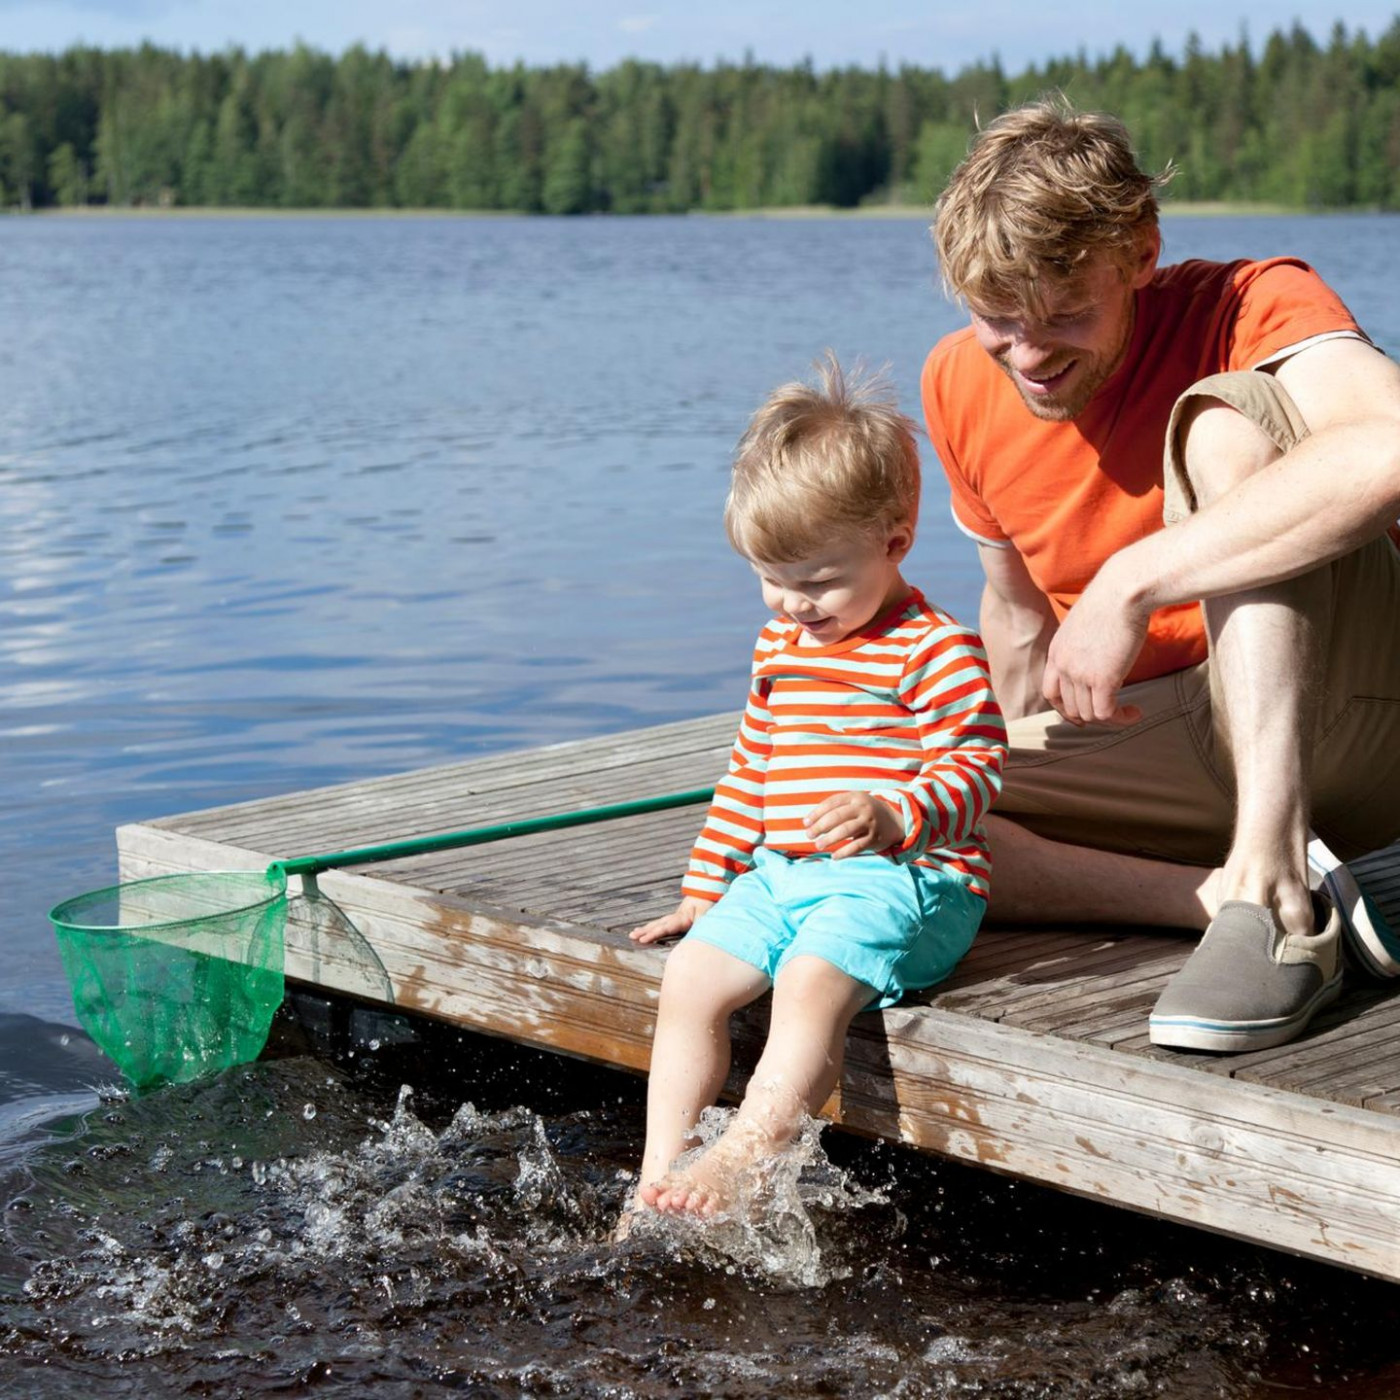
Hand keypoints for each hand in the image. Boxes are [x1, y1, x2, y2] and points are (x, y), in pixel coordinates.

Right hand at [630, 896, 709, 944]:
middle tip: (631, 936)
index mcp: (681, 918)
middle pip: (657, 925)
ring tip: (633, 933)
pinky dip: (653, 927)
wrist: (708, 891)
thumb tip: (697, 933)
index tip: (642, 939)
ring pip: (658, 923)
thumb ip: (701, 924)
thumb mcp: (707, 914)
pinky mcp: (678, 918)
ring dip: (646, 929)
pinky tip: (649, 930)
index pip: (664, 928)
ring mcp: (675, 917)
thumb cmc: (707, 903)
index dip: (653, 934)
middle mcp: (675, 917)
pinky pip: (662, 924)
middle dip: (644, 931)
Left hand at [804, 791, 903, 858]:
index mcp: (855, 797)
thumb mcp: (854, 803)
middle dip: (820, 826)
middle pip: (836, 816)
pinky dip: (844, 852)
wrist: (894, 821)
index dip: (816, 813)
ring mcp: (869, 823)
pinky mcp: (874, 838)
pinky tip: (834, 856)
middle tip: (809, 835)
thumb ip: (835, 808)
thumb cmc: (864, 812)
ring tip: (818, 845)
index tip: (805, 823)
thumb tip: (809, 821)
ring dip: (829, 839)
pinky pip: (856, 846)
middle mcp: (862, 808)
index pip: (831, 803)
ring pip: (845, 831)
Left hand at [1042, 568, 1147, 726]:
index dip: (1065, 708)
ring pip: (1088, 714)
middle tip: (1111, 715)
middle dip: (1089, 716)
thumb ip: (1084, 645)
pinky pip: (1106, 714)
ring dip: (1110, 719)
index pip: (1050, 693)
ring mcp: (1079, 674)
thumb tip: (1099, 657)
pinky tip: (1135, 713)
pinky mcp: (1102, 680)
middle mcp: (1062, 665)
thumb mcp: (1086, 624)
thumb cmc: (1112, 600)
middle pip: (1069, 708)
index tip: (1082, 715)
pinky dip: (1121, 719)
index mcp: (1056, 652)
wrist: (1123, 591)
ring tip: (1128, 712)